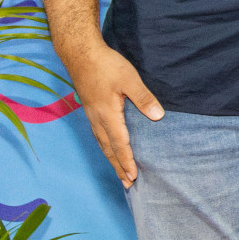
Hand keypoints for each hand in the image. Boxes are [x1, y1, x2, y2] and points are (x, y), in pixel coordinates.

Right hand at [63, 43, 163, 187]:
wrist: (80, 55)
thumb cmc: (106, 65)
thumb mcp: (129, 79)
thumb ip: (143, 98)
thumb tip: (158, 116)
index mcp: (108, 115)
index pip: (120, 144)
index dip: (127, 161)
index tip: (133, 177)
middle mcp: (97, 119)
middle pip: (109, 149)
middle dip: (119, 167)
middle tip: (127, 184)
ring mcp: (92, 115)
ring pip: (102, 144)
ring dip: (112, 159)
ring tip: (119, 172)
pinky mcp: (90, 110)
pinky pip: (98, 135)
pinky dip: (106, 147)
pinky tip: (109, 148)